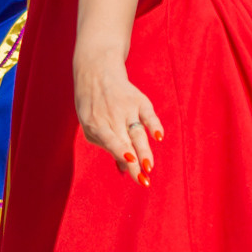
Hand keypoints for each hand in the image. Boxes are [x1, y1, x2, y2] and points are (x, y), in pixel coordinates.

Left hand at [73, 51, 160, 183]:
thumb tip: (122, 171)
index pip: (110, 141)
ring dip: (145, 150)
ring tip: (150, 166)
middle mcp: (111, 115)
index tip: (129, 163)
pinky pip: (148, 114)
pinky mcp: (139, 99)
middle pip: (126, 141)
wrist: (96, 70)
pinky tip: (159, 136)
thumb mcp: (91, 125)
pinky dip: (154, 124)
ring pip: (138, 131)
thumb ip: (107, 146)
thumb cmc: (92, 105)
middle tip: (144, 180)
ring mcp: (126, 107)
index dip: (119, 151)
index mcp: (96, 123)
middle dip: (135, 161)